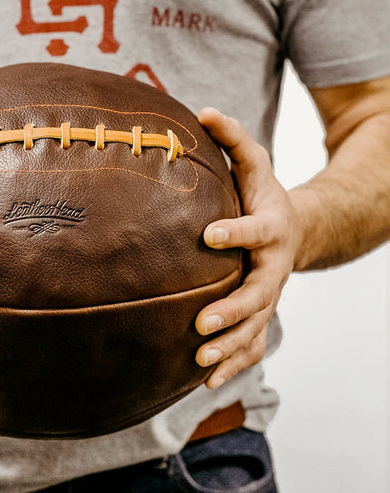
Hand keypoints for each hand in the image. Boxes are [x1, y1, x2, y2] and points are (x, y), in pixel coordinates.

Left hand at [194, 108, 297, 388]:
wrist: (293, 231)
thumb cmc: (264, 196)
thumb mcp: (254, 164)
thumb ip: (233, 138)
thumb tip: (203, 110)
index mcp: (270, 228)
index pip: (254, 231)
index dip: (234, 233)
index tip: (208, 235)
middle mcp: (272, 267)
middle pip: (257, 293)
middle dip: (231, 310)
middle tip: (200, 323)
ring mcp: (269, 295)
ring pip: (255, 327)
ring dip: (229, 346)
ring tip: (199, 361)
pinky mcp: (261, 314)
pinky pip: (252, 344)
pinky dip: (233, 364)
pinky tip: (205, 381)